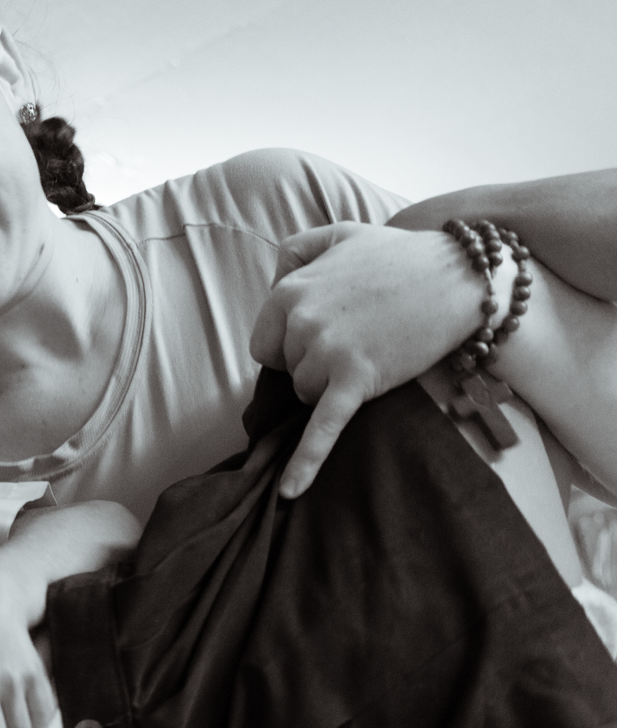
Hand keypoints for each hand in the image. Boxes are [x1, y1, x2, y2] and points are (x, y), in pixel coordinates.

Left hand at [249, 222, 479, 496]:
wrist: (463, 276)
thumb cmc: (400, 257)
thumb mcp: (339, 235)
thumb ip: (296, 251)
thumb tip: (274, 280)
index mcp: (287, 292)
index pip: (265, 345)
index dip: (293, 347)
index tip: (326, 336)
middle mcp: (299, 321)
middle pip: (288, 370)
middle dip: (315, 364)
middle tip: (359, 338)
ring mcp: (327, 352)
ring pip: (307, 394)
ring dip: (334, 385)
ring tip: (374, 350)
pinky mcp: (356, 379)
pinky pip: (323, 428)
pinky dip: (305, 462)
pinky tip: (289, 492)